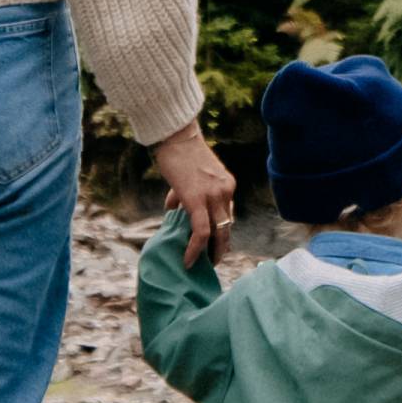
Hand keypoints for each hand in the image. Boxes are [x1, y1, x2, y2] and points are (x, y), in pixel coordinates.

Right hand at [152, 122, 234, 261]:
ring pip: (217, 233)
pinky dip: (195, 248)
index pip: (228, 215)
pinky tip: (188, 260)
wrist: (175, 136)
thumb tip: (173, 208)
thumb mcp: (191, 176)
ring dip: (210, 253)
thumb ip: (187, 194)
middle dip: (220, 248)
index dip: (221, 234)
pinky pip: (201, 231)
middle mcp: (225, 191)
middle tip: (212, 264)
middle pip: (227, 227)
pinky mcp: (197, 199)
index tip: (214, 248)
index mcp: (227, 186)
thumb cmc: (179, 152)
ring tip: (200, 266)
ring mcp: (213, 195)